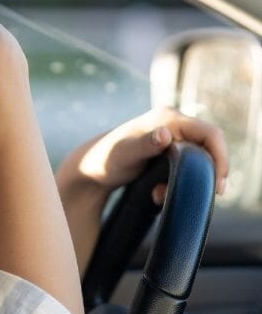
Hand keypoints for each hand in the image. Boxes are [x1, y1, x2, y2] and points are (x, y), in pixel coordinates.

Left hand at [56, 107, 228, 207]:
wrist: (90, 168)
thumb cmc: (105, 159)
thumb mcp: (125, 153)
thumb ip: (145, 144)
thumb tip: (164, 134)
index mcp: (167, 118)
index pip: (211, 133)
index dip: (221, 157)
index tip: (219, 184)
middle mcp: (172, 123)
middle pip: (210, 146)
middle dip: (208, 172)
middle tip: (204, 195)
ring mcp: (170, 136)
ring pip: (198, 159)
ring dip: (190, 180)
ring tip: (162, 194)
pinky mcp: (166, 149)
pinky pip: (186, 165)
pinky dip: (178, 182)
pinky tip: (157, 194)